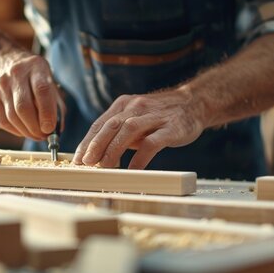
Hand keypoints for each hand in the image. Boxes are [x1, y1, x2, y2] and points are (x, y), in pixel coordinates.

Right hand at [0, 54, 63, 140]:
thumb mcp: (49, 79)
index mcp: (36, 67)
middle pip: (23, 107)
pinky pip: (2, 121)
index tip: (50, 128)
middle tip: (44, 135)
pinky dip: (15, 131)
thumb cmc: (33, 75)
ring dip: (26, 132)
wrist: (3, 60)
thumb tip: (57, 131)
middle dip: (35, 127)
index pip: (41, 90)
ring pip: (12, 117)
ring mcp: (1, 85)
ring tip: (36, 135)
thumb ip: (56, 103)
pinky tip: (24, 130)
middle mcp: (16, 74)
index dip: (46, 112)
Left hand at [73, 86, 204, 168]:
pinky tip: (133, 169)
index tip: (77, 159)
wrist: (195, 103)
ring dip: (113, 149)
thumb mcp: (137, 119)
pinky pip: (152, 143)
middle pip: (110, 126)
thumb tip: (98, 155)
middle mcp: (136, 107)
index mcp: (124, 104)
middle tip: (86, 164)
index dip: (87, 142)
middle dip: (95, 145)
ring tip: (104, 166)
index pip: (100, 124)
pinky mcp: (171, 128)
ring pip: (128, 130)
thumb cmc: (161, 116)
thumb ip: (120, 133)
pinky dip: (140, 157)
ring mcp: (154, 116)